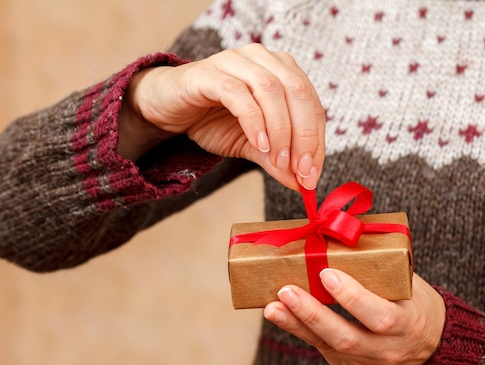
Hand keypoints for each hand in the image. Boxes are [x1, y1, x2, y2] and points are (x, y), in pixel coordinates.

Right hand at [118, 44, 324, 189]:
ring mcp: (235, 61)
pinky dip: (253, 120)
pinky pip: (238, 93)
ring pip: (271, 89)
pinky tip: (257, 144)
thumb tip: (302, 184)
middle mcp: (262, 59)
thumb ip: (277, 159)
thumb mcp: (251, 145)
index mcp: (281, 71)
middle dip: (305, 136)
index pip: (311, 104)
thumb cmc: (212, 119)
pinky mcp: (208, 73)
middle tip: (301, 170)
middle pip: (298, 92)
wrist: (168, 108)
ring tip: (279, 160)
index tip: (312, 174)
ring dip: (280, 130)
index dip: (317, 140)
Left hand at [263, 269, 445, 364]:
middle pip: (346, 338)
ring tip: (272, 306)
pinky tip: (280, 314)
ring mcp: (366, 362)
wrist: (430, 347)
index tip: (326, 274)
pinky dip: (299, 330)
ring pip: (328, 347)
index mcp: (408, 323)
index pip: (379, 315)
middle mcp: (387, 348)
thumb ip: (380, 266)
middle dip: (313, 315)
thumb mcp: (409, 284)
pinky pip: (321, 349)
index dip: (352, 297)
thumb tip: (341, 231)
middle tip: (287, 291)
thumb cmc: (415, 303)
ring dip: (297, 325)